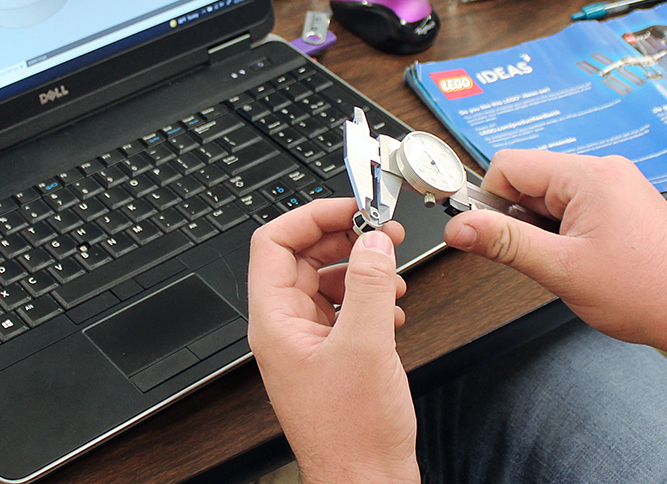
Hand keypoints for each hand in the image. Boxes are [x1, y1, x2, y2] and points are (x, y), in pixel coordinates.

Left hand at [248, 198, 418, 483]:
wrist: (367, 481)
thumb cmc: (352, 436)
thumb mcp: (365, 347)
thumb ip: (369, 286)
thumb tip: (373, 242)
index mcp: (275, 322)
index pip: (273, 243)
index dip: (310, 217)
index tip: (350, 209)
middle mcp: (286, 329)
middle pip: (304, 258)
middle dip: (344, 240)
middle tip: (381, 233)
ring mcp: (309, 343)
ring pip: (329, 282)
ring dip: (362, 270)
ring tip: (392, 274)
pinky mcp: (334, 357)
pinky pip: (347, 310)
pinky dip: (372, 299)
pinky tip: (393, 310)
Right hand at [444, 149, 666, 379]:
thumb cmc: (647, 293)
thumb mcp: (561, 270)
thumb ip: (504, 243)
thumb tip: (459, 226)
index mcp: (588, 176)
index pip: (510, 165)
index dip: (489, 200)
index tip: (484, 233)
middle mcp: (604, 171)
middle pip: (530, 180)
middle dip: (520, 219)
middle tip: (538, 258)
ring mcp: (617, 186)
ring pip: (551, 197)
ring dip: (544, 229)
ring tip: (568, 264)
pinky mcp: (624, 204)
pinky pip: (575, 207)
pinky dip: (565, 232)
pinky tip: (582, 261)